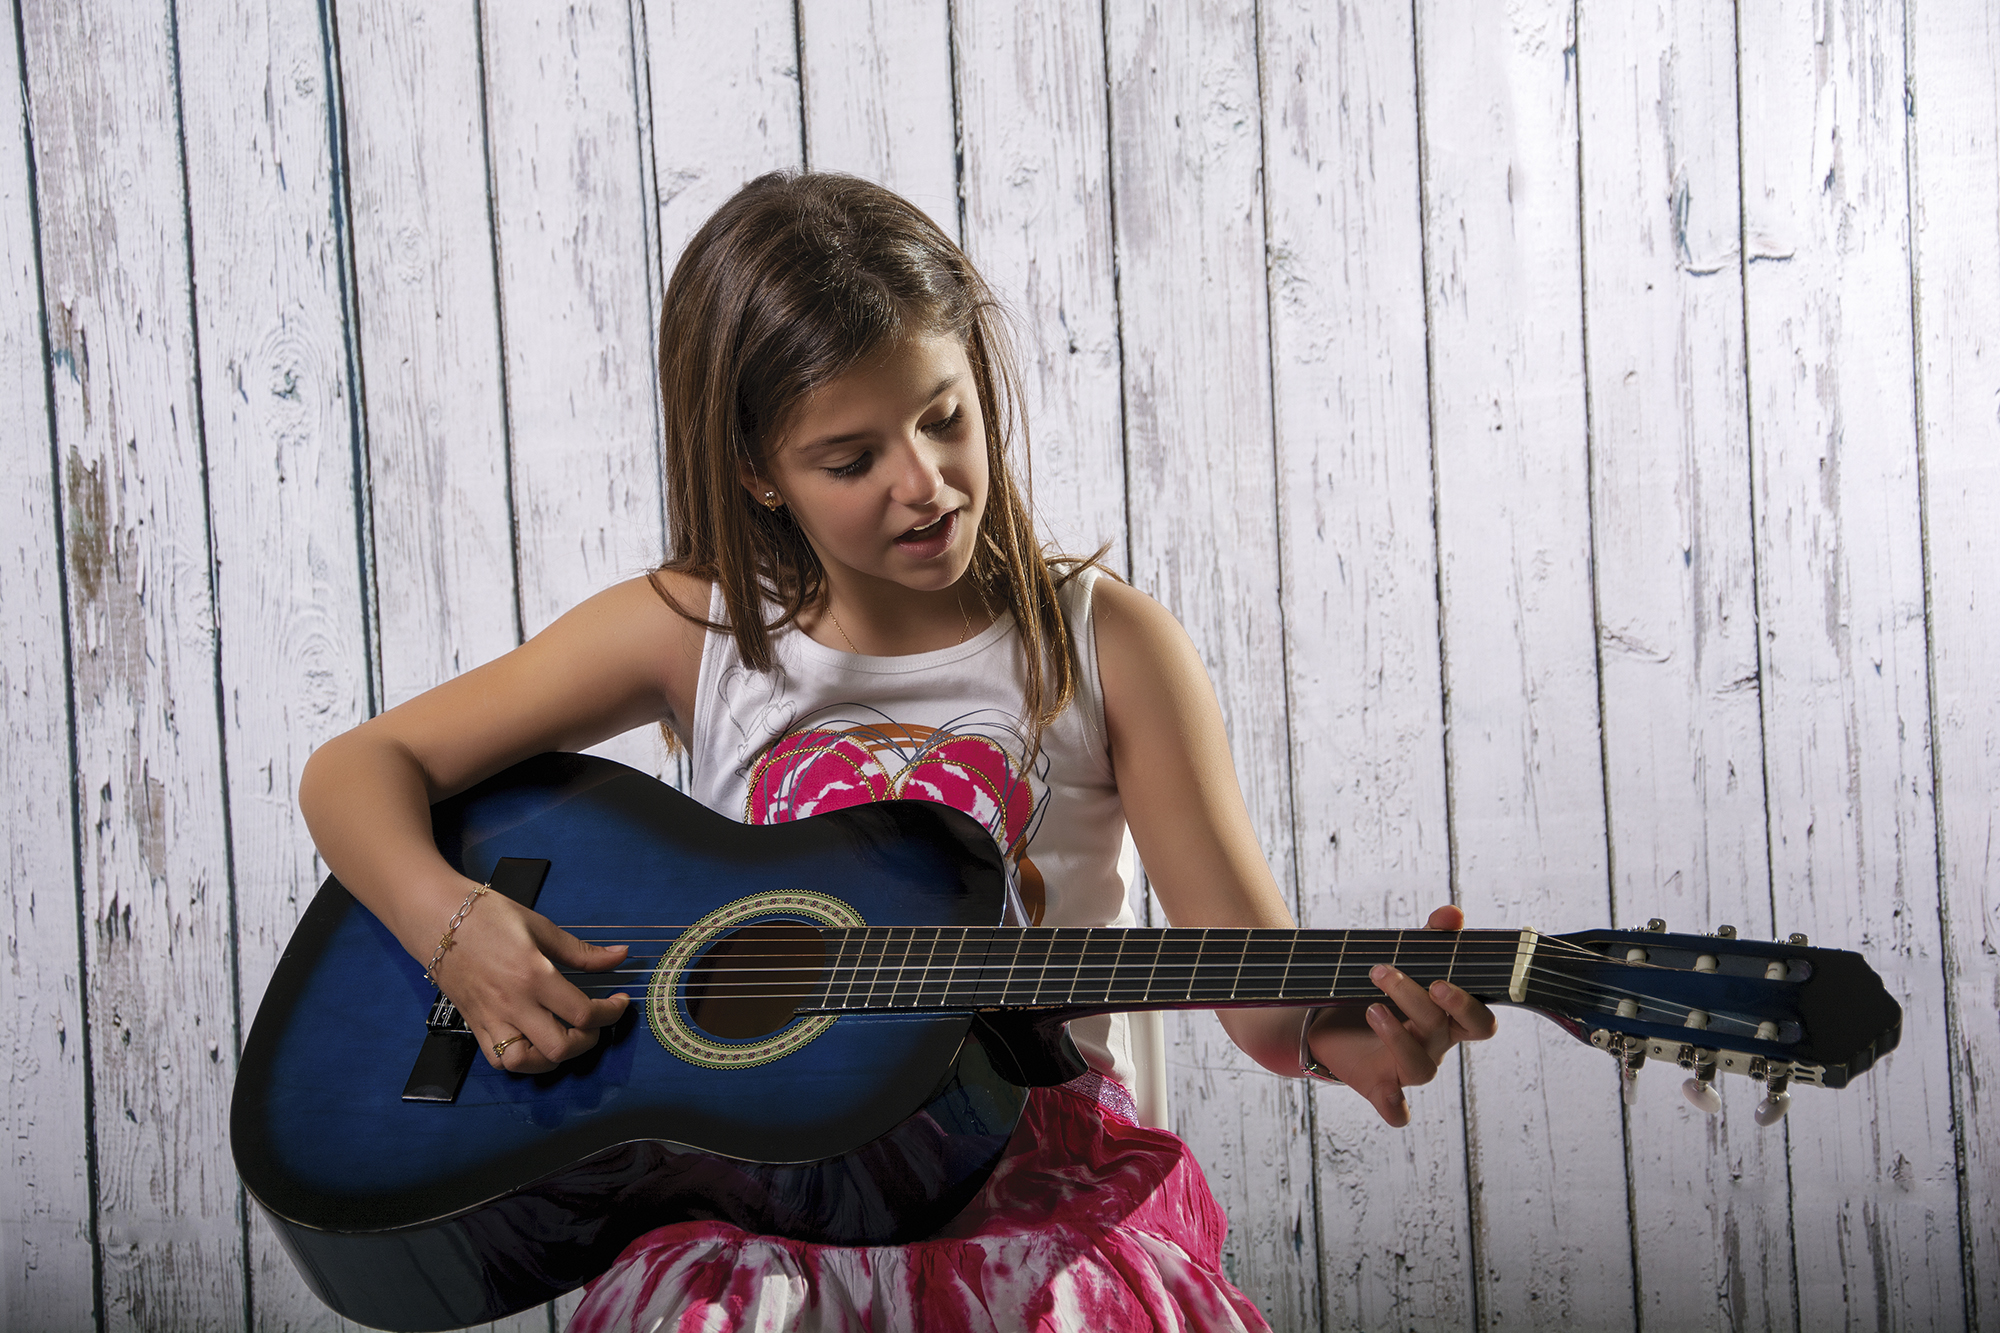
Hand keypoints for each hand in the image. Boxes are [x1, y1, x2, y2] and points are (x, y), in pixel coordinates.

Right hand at [433, 889, 631, 1073]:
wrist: (435, 916)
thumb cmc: (487, 916)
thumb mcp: (540, 926)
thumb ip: (581, 950)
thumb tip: (620, 956)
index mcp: (533, 975)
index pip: (583, 1013)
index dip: (611, 1013)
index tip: (619, 1003)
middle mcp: (512, 1003)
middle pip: (559, 1048)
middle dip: (587, 1040)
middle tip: (594, 1022)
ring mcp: (490, 1018)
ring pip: (525, 1063)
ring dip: (552, 1057)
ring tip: (564, 1036)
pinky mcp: (474, 1024)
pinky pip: (498, 1059)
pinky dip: (520, 1059)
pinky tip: (534, 1041)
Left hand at [1305, 904, 1497, 1125]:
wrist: (1329, 1021)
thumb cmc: (1378, 992)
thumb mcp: (1403, 961)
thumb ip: (1430, 938)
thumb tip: (1453, 913)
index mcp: (1446, 1018)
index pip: (1479, 1021)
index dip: (1468, 1005)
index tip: (1444, 979)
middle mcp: (1434, 1046)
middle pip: (1448, 1033)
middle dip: (1438, 1012)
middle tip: (1418, 982)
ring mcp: (1408, 1069)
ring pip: (1422, 1066)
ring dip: (1398, 1035)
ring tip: (1372, 1006)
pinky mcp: (1379, 1086)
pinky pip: (1396, 1108)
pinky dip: (1395, 1106)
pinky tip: (1389, 1097)